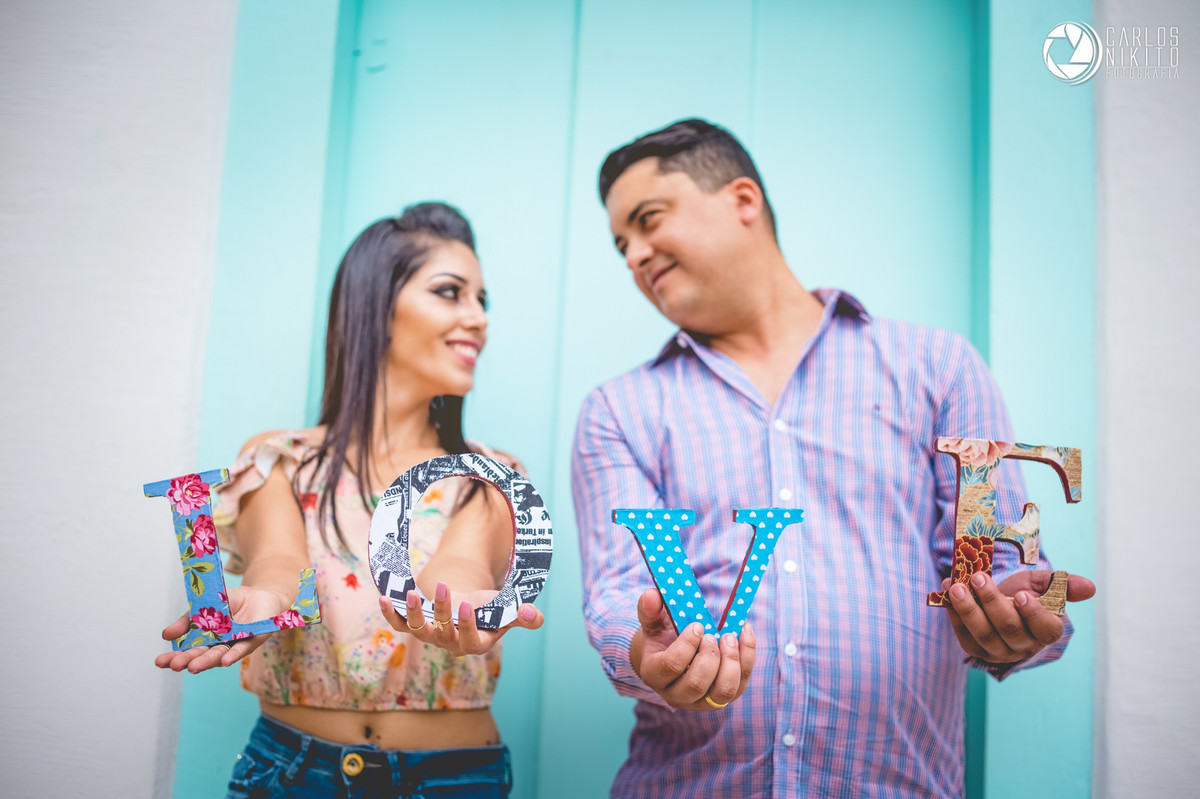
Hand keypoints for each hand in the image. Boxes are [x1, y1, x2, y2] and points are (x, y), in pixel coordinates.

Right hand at [154, 585, 290, 673]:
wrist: (259, 594)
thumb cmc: (230, 602)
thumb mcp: (204, 605)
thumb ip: (187, 620)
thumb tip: (165, 636)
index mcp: (206, 640)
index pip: (188, 651)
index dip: (174, 657)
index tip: (159, 662)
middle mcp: (219, 646)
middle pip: (202, 656)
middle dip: (188, 661)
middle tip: (175, 665)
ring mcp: (235, 645)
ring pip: (219, 655)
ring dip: (207, 661)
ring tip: (193, 667)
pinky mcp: (253, 640)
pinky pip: (242, 649)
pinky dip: (234, 655)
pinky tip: (225, 660)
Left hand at [377, 581, 543, 656]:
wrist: (467, 605)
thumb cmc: (489, 609)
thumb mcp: (508, 611)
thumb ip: (524, 616)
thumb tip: (533, 614)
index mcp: (475, 643)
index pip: (470, 639)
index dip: (466, 624)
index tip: (467, 603)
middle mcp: (450, 643)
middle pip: (443, 632)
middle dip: (442, 611)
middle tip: (443, 587)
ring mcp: (430, 636)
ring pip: (418, 630)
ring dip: (413, 613)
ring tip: (411, 594)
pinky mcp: (413, 626)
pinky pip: (398, 624)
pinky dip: (391, 613)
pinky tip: (384, 598)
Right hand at [629, 587, 754, 710]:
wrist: (671, 659)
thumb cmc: (662, 638)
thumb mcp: (652, 623)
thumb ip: (649, 609)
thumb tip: (651, 595)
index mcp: (654, 675)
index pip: (671, 666)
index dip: (687, 644)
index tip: (697, 626)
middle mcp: (676, 695)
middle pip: (696, 685)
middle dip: (709, 656)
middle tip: (712, 635)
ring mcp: (702, 701)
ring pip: (723, 692)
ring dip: (731, 661)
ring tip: (729, 637)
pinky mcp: (724, 698)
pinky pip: (741, 684)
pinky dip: (747, 656)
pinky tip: (744, 632)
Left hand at [943, 570, 1096, 663]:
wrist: (999, 602)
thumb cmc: (1023, 592)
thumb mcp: (1042, 585)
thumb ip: (1062, 585)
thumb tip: (1090, 587)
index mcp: (1045, 631)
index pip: (1045, 629)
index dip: (1034, 613)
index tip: (1021, 595)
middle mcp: (1023, 646)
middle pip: (1009, 629)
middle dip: (992, 602)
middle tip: (978, 577)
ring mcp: (997, 651)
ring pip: (984, 635)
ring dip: (969, 610)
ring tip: (957, 587)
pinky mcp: (974, 649)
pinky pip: (963, 635)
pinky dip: (954, 613)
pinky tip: (948, 590)